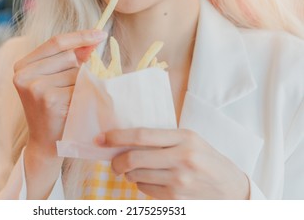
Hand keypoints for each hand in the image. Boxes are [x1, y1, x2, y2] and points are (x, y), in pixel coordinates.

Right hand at [13, 30, 106, 153]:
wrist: (46, 143)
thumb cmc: (52, 109)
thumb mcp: (53, 80)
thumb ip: (69, 60)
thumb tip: (91, 43)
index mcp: (22, 66)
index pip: (55, 42)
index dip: (80, 36)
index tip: (101, 33)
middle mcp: (24, 74)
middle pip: (69, 57)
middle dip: (80, 69)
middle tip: (73, 89)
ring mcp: (36, 87)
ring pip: (77, 73)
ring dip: (83, 84)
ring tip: (71, 102)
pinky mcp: (50, 99)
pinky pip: (81, 87)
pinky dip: (86, 94)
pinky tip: (77, 107)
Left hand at [96, 128, 249, 199]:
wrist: (230, 187)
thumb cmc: (206, 159)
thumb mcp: (190, 140)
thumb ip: (162, 138)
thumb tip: (126, 140)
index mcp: (184, 138)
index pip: (142, 135)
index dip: (117, 136)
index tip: (103, 138)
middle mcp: (181, 158)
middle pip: (133, 158)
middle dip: (116, 161)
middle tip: (114, 162)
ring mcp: (179, 180)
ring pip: (136, 176)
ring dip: (129, 173)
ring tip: (137, 170)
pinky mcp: (175, 198)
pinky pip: (144, 189)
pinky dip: (140, 184)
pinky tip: (151, 179)